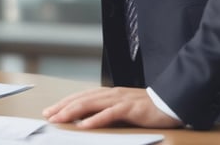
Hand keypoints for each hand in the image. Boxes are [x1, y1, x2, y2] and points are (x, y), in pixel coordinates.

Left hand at [42, 87, 181, 129]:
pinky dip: (96, 119)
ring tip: (60, 118)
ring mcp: (120, 100)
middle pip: (81, 99)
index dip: (64, 104)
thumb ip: (106, 112)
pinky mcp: (130, 109)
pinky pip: (110, 114)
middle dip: (63, 107)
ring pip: (91, 104)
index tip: (50, 111)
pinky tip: (85, 125)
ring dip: (73, 111)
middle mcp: (110, 94)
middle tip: (48, 115)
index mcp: (107, 94)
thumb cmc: (146, 108)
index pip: (81, 97)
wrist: (171, 102)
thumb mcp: (122, 109)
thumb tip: (86, 120)